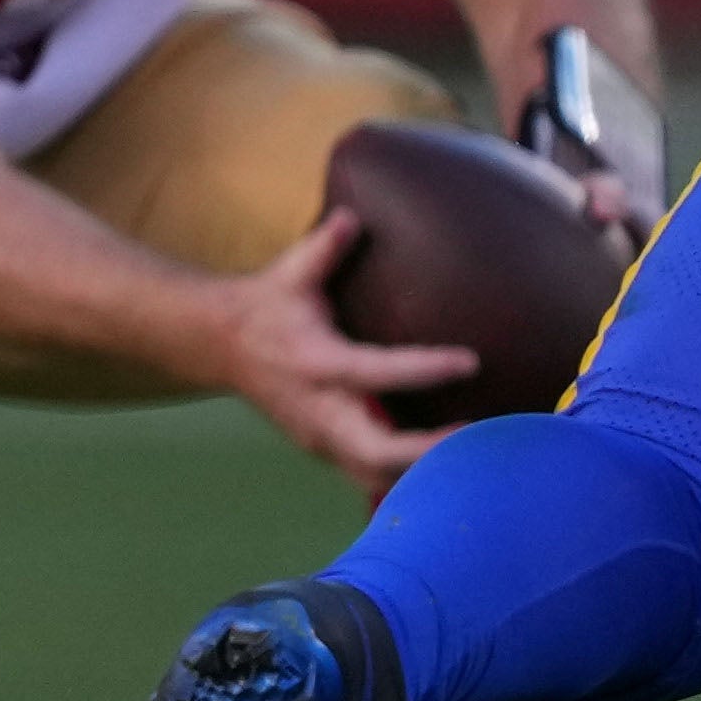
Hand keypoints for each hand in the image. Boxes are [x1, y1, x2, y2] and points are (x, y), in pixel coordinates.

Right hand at [194, 209, 472, 483]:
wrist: (217, 345)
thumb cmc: (264, 306)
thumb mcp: (289, 273)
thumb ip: (324, 248)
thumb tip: (353, 217)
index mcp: (315, 362)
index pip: (374, 371)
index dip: (423, 369)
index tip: (470, 360)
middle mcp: (318, 409)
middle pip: (378, 451)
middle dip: (430, 451)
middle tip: (483, 437)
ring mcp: (319, 436)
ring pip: (376, 475)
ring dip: (425, 474)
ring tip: (479, 460)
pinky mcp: (324, 449)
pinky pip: (370, 478)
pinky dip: (407, 483)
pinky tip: (447, 480)